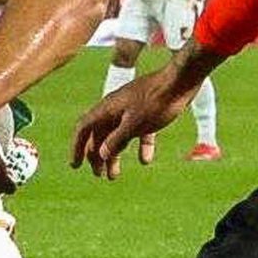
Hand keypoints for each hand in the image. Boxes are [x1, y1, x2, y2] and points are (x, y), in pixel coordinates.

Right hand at [71, 57, 200, 178]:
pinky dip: (139, 147)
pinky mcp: (148, 113)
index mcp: (108, 108)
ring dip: (115, 155)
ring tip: (114, 175)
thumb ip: (117, 139)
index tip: (75, 165)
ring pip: (118, 136)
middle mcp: (116, 109)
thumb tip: (101, 153)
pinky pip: (138, 133)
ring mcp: (132, 111)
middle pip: (100, 135)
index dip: (77, 147)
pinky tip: (145, 161)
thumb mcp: (135, 123)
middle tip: (99, 175)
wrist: (181, 81)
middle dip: (96, 156)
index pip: (84, 128)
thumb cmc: (157, 100)